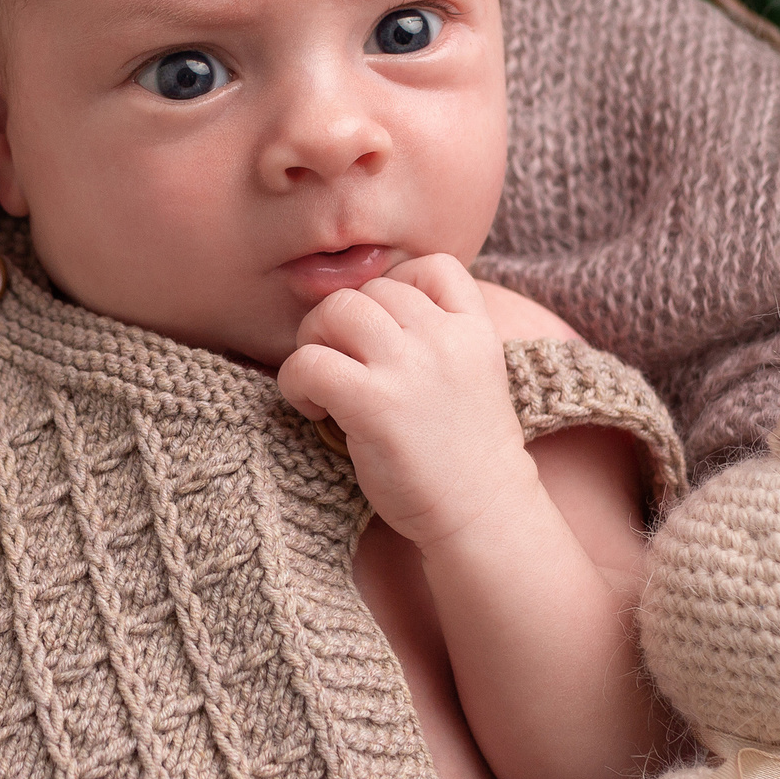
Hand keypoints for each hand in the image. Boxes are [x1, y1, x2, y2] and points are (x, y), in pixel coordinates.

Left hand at [274, 253, 536, 545]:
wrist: (483, 513)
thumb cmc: (466, 454)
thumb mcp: (471, 376)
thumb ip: (437, 338)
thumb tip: (366, 311)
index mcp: (474, 330)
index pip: (433, 265)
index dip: (398, 287)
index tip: (385, 331)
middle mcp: (444, 339)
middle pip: (370, 288)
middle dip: (343, 321)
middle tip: (339, 363)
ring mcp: (409, 368)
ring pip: (335, 311)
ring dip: (314, 340)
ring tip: (323, 381)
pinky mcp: (373, 403)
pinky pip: (309, 362)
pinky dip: (296, 381)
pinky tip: (315, 409)